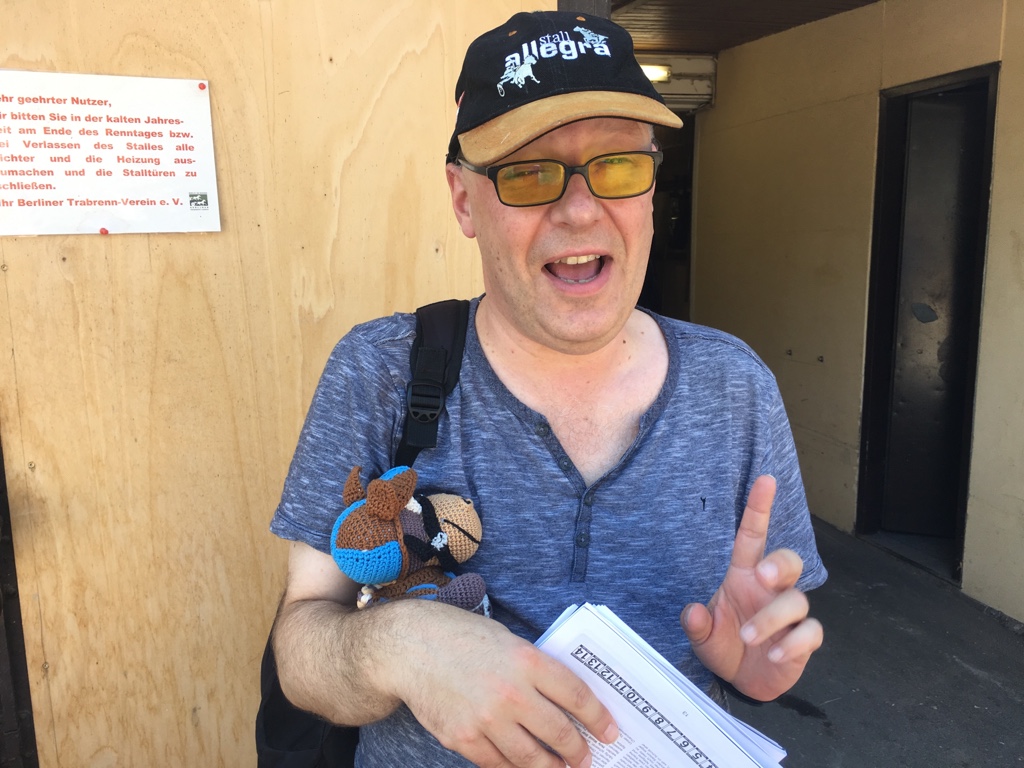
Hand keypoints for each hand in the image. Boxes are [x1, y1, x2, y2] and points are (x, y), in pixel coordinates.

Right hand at [382, 601, 618, 767]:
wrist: (410, 647)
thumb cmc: (461, 638)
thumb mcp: (507, 641)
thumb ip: (536, 670)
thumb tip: (567, 701)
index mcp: (527, 660)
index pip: (577, 696)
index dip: (599, 719)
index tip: (610, 732)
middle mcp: (510, 692)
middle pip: (559, 733)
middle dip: (579, 752)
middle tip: (587, 759)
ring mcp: (486, 720)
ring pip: (531, 759)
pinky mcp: (463, 739)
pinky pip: (498, 765)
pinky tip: (523, 767)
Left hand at [680, 475, 822, 700]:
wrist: (741, 680)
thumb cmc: (724, 645)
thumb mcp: (701, 636)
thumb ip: (695, 624)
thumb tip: (693, 612)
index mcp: (743, 576)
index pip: (752, 536)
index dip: (759, 508)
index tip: (766, 480)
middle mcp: (769, 589)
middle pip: (789, 561)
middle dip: (781, 564)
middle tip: (764, 576)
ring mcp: (789, 614)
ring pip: (797, 600)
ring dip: (771, 618)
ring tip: (748, 637)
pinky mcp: (803, 640)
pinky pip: (811, 632)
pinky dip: (794, 643)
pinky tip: (774, 654)